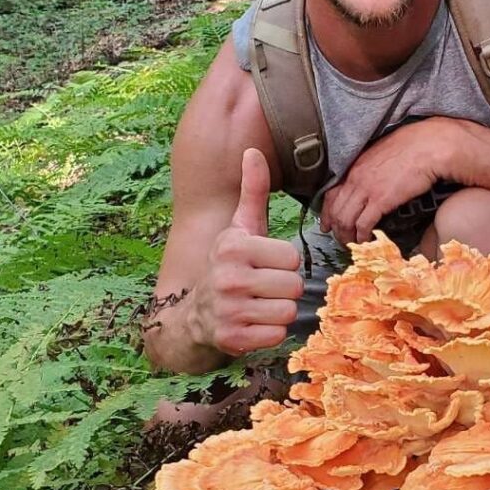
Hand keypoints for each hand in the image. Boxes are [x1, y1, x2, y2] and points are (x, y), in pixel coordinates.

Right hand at [187, 148, 302, 355]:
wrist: (196, 313)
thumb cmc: (230, 264)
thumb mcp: (240, 227)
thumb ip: (252, 190)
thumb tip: (253, 150)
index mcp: (233, 246)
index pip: (291, 257)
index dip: (283, 263)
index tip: (264, 264)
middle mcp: (228, 278)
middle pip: (293, 286)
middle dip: (284, 288)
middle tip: (264, 287)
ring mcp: (229, 311)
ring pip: (288, 312)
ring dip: (279, 311)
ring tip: (259, 304)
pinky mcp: (232, 339)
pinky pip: (277, 336)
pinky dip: (270, 333)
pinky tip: (253, 322)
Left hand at [319, 119, 448, 245]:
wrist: (429, 147)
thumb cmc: (413, 147)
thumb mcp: (383, 154)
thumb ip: (372, 167)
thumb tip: (372, 180)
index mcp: (356, 166)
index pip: (331, 193)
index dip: (327, 212)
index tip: (327, 224)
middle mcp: (357, 177)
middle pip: (336, 209)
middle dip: (336, 229)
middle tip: (340, 240)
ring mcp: (367, 188)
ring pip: (345, 219)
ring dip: (347, 236)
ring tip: (353, 244)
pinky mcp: (381, 200)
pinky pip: (363, 224)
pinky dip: (362, 236)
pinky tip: (366, 240)